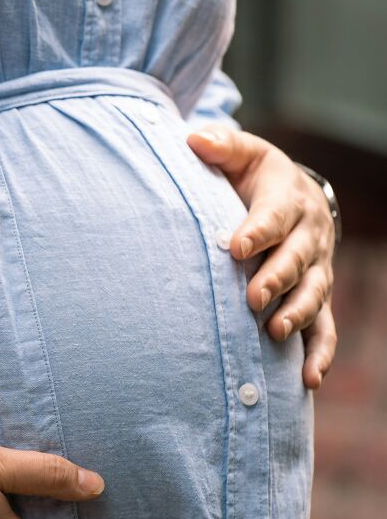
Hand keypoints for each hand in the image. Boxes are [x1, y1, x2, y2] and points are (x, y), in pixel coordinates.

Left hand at [186, 126, 336, 388]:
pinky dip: (319, 352)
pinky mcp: (317, 295)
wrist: (292, 194)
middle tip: (252, 297)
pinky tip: (308, 379)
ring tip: (275, 333)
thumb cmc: (254, 176)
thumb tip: (193, 140)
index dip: (257, 231)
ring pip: (313, 294)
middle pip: (296, 259)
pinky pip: (325, 327)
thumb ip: (219, 147)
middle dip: (276, 278)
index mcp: (287, 197)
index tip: (235, 247)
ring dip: (296, 314)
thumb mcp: (241, 153)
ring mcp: (316, 269)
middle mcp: (308, 235)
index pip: (272, 215)